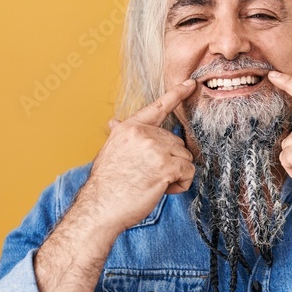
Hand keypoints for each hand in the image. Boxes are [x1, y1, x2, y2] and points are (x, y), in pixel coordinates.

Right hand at [81, 79, 197, 233]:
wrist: (100, 207)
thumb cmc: (107, 185)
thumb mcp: (111, 152)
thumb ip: (121, 136)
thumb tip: (115, 123)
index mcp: (129, 128)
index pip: (157, 107)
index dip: (177, 94)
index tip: (191, 84)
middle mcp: (142, 134)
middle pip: (177, 142)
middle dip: (171, 161)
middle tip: (151, 176)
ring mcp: (155, 148)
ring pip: (185, 157)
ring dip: (177, 174)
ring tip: (154, 184)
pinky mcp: (166, 166)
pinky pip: (189, 172)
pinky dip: (181, 185)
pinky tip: (164, 190)